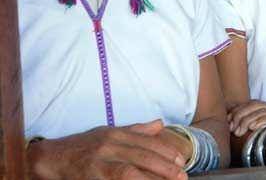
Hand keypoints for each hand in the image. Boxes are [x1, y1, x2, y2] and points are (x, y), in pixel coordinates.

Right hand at [28, 120, 187, 179]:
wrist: (50, 158)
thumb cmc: (82, 146)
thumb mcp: (108, 133)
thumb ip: (135, 130)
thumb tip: (159, 124)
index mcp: (115, 134)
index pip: (146, 142)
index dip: (165, 151)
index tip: (180, 160)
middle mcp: (108, 145)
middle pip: (142, 156)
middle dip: (164, 167)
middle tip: (182, 175)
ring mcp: (98, 162)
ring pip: (130, 172)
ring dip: (151, 178)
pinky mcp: (90, 177)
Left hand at [228, 100, 265, 135]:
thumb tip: (249, 132)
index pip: (254, 104)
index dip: (239, 110)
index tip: (229, 121)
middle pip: (254, 105)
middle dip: (239, 115)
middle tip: (232, 128)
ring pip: (261, 110)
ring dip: (246, 120)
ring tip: (238, 130)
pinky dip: (261, 120)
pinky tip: (252, 127)